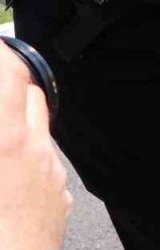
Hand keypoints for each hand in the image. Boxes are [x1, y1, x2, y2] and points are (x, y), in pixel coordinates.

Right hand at [0, 47, 71, 249]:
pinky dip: (29, 161)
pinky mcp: (59, 198)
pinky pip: (47, 167)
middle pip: (32, 96)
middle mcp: (38, 152)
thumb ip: (1, 125)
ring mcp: (52, 175)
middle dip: (11, 87)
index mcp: (8, 141)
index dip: (4, 56)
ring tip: (0, 140)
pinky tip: (7, 180)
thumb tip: (3, 114)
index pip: (12, 77)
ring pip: (41, 133)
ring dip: (19, 127)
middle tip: (0, 89)